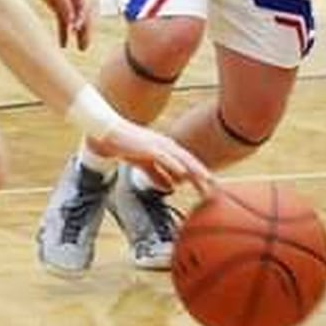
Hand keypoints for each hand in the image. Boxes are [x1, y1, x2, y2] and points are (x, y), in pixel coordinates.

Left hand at [21, 0, 92, 48]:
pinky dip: (64, 32)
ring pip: (75, 21)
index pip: (85, 9)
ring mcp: (67, 0)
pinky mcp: (57, 4)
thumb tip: (72, 20)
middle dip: (85, 33)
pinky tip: (63, 43)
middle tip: (84, 48)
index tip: (76, 32)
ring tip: (79, 48)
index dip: (83, 21)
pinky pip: (63, 21)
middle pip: (84, 17)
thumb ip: (64, 3)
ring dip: (77, 34)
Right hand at [91, 120, 213, 193]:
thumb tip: (172, 189)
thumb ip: (159, 176)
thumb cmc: (129, 148)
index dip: (200, 175)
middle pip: (189, 161)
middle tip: (215, 188)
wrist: (110, 136)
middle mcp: (167, 146)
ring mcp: (159, 145)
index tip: (211, 188)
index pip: (188, 164)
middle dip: (203, 174)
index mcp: (168, 150)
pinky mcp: (149, 146)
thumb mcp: (146, 165)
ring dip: (194, 169)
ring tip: (205, 180)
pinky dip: (174, 164)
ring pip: (181, 158)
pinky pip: (164, 157)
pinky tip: (182, 172)